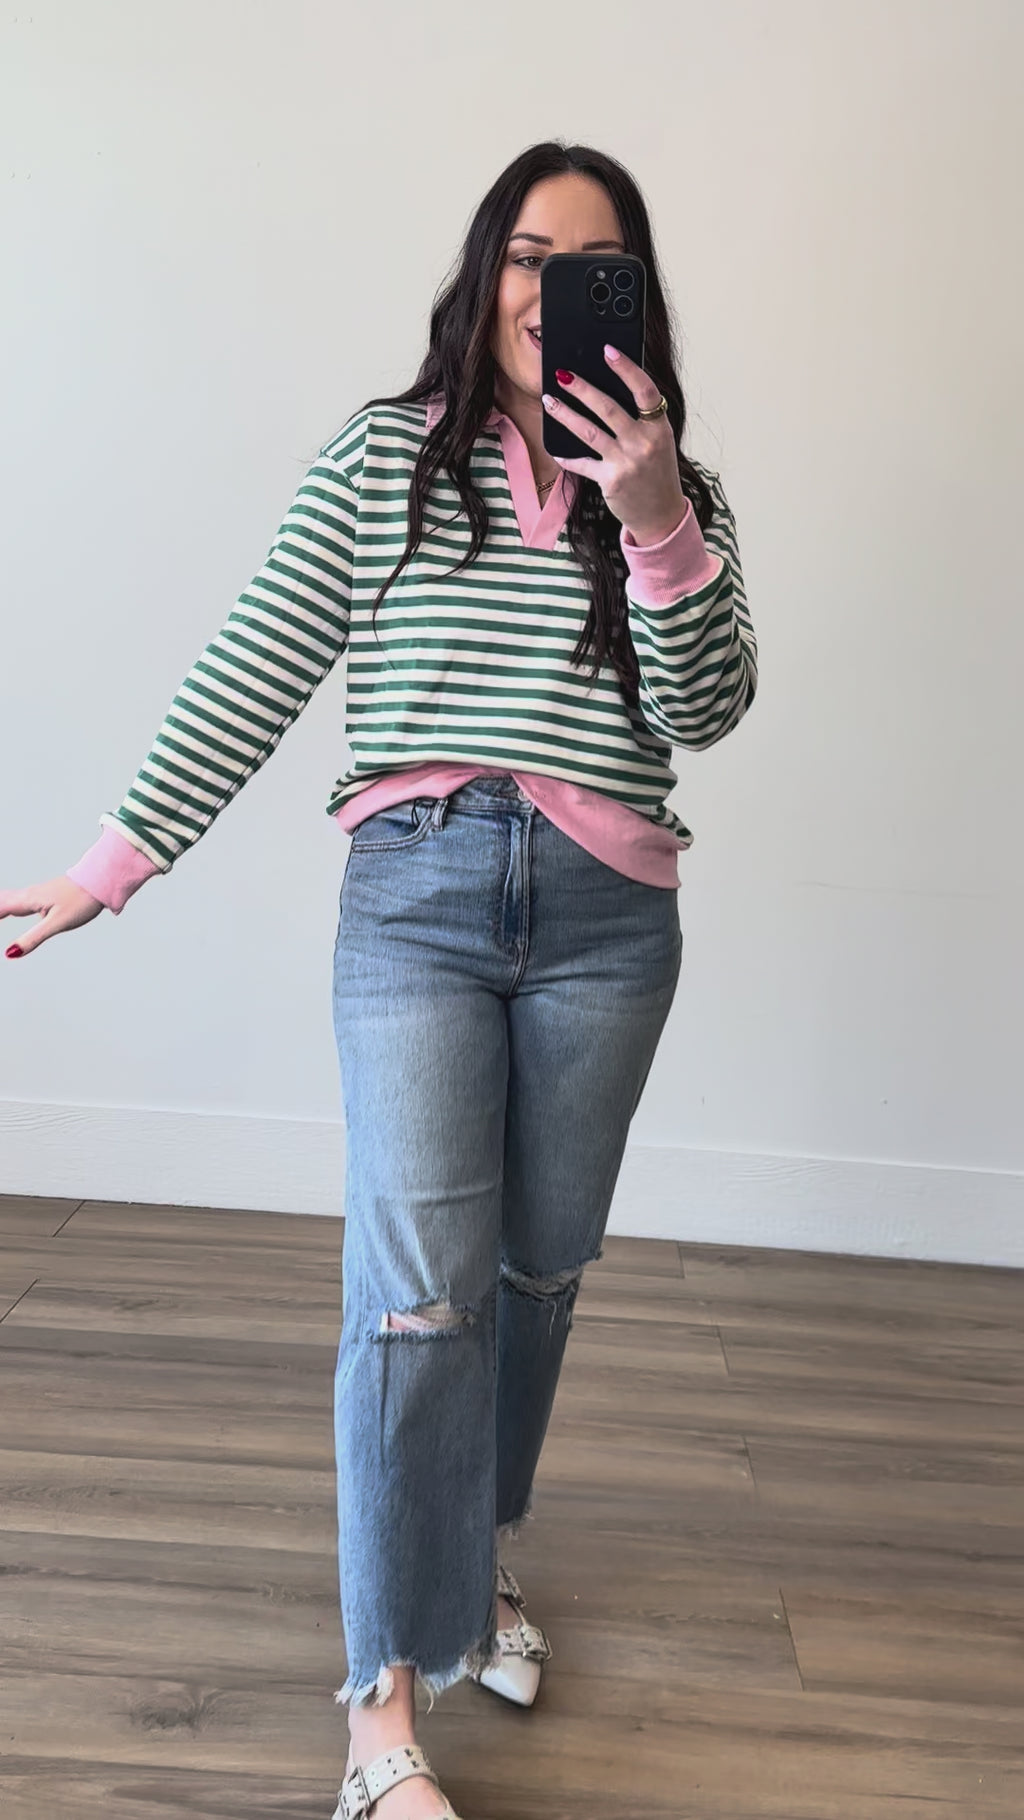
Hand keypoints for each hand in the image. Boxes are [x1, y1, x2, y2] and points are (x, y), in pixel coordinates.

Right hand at [1, 876, 102, 958]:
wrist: (101, 881)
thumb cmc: (81, 900)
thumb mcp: (57, 924)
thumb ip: (32, 939)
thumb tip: (8, 954)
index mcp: (27, 901)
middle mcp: (27, 896)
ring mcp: (35, 895)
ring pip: (5, 900)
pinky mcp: (42, 896)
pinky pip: (15, 901)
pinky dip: (4, 906)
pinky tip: (6, 909)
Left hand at [542, 346, 687, 545]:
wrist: (661, 515)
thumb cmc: (656, 472)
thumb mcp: (659, 442)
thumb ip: (641, 419)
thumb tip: (606, 389)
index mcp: (660, 428)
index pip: (645, 391)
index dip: (626, 369)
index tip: (608, 350)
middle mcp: (644, 444)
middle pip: (608, 408)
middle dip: (581, 389)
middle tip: (561, 374)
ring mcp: (627, 463)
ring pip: (589, 432)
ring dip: (565, 414)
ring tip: (549, 401)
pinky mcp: (611, 481)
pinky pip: (583, 463)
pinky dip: (568, 457)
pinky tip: (556, 450)